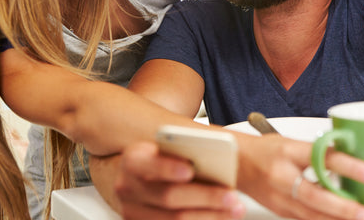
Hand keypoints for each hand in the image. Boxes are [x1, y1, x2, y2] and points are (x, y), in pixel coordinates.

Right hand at [113, 141, 245, 219]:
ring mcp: (134, 211)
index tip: (190, 169)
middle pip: (169, 196)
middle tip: (231, 195)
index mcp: (134, 160)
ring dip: (210, 215)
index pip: (147, 163)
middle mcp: (128, 188)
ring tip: (235, 209)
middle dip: (205, 196)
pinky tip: (221, 217)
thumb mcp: (165, 149)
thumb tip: (217, 155)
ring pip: (175, 219)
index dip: (167, 168)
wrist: (137, 180)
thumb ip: (183, 151)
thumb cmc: (159, 160)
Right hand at [236, 134, 363, 219]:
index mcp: (288, 152)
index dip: (349, 167)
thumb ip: (318, 152)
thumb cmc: (264, 150)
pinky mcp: (279, 211)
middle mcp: (282, 176)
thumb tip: (350, 160)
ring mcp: (278, 197)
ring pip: (310, 215)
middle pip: (315, 195)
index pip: (323, 158)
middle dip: (343, 208)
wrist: (235, 164)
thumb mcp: (292, 143)